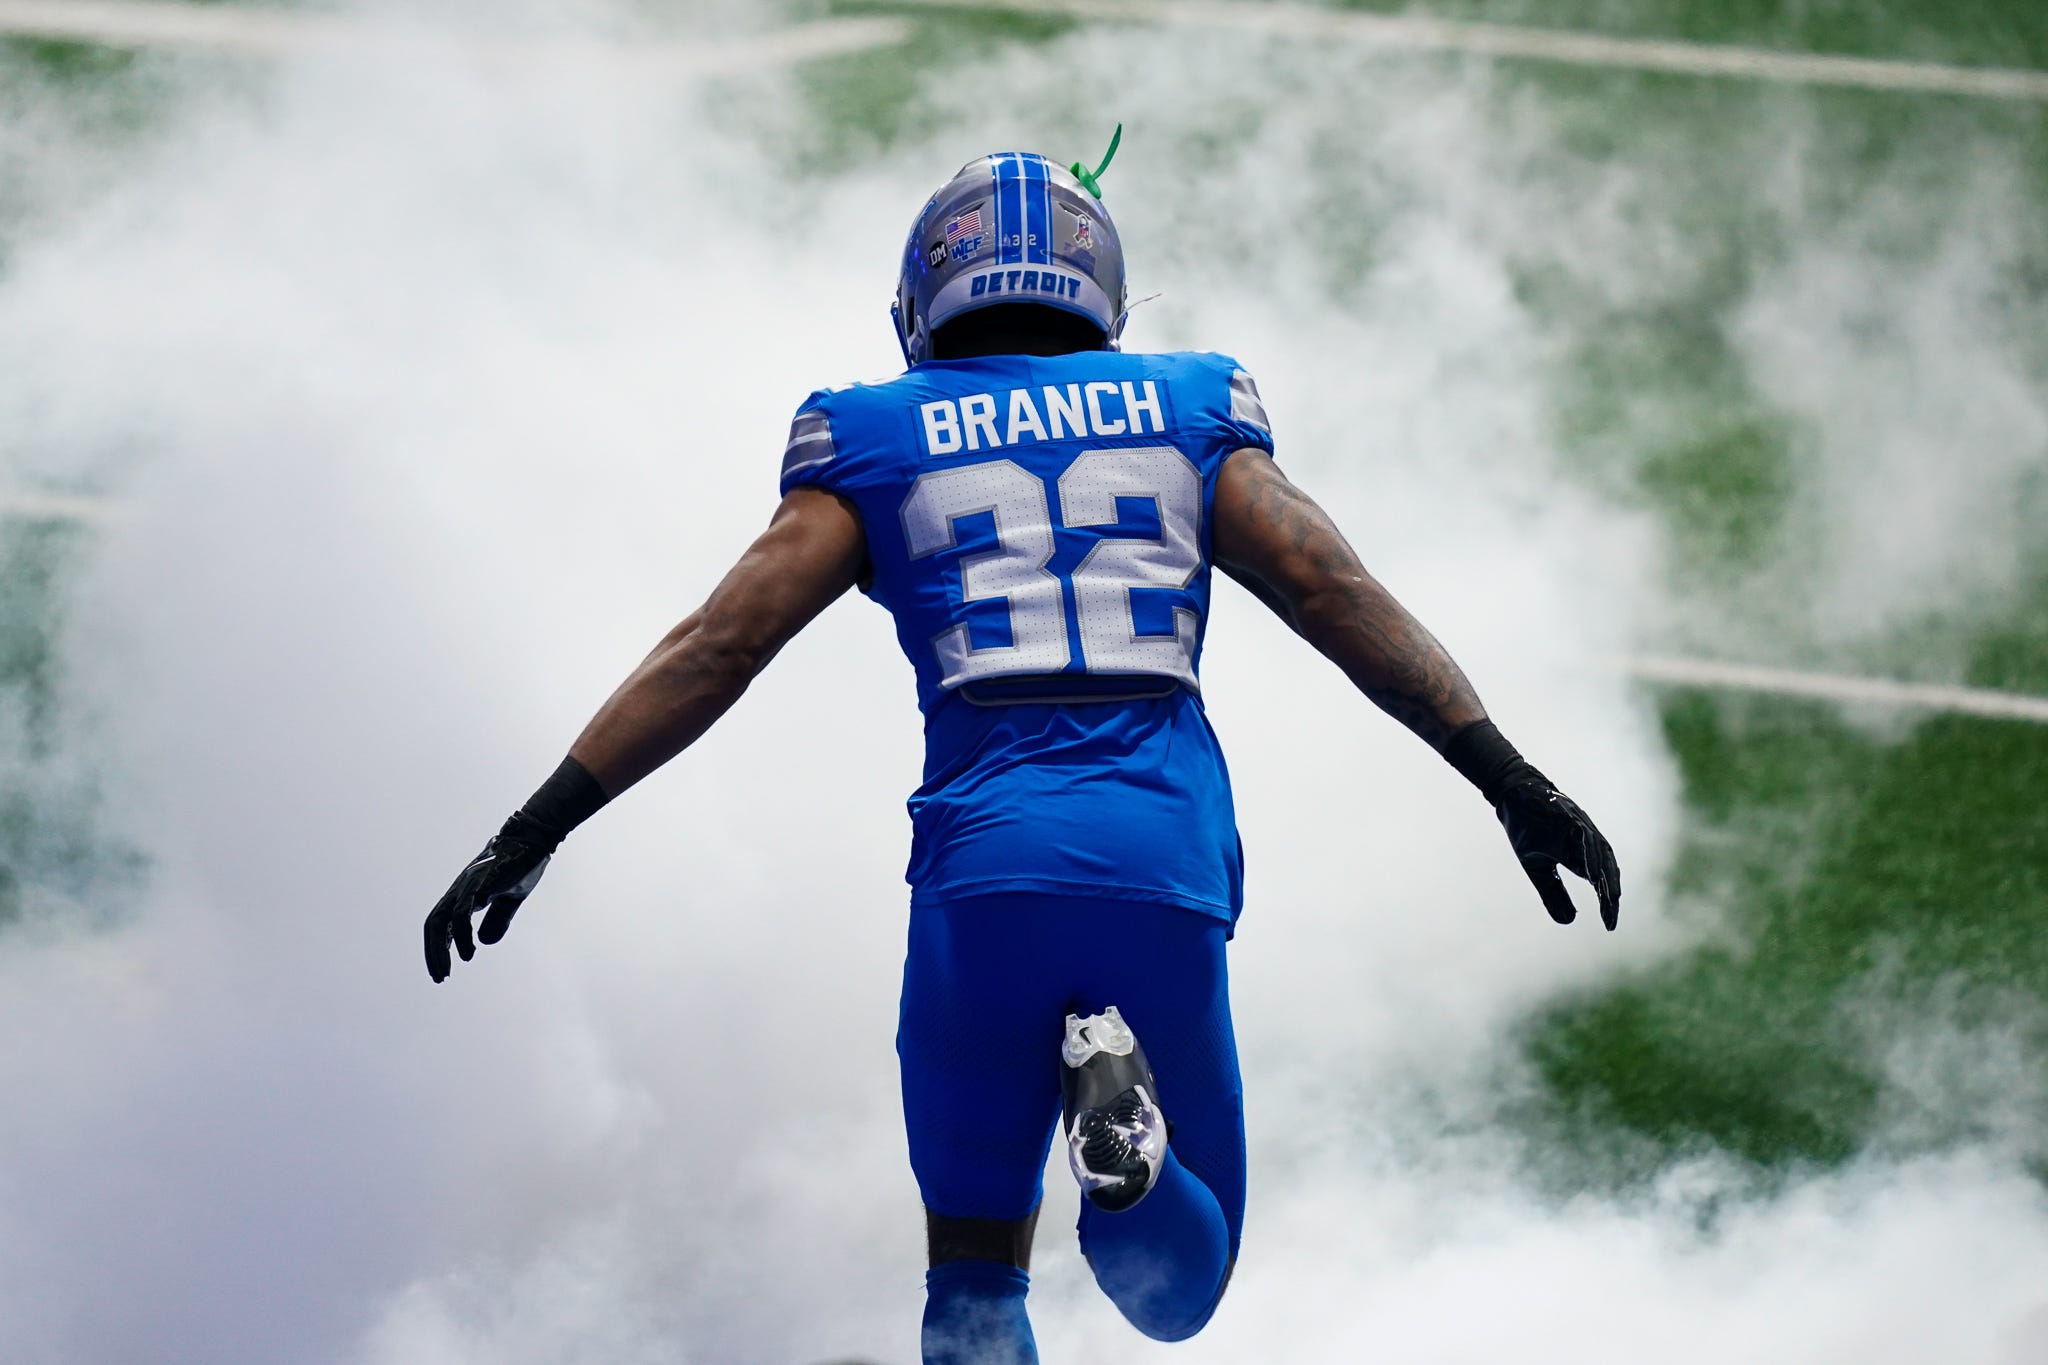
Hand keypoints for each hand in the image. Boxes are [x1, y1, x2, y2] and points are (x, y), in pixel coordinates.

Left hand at [423, 812, 556, 982]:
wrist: (534, 838)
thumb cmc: (522, 864)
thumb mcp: (509, 898)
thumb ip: (497, 919)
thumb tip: (485, 943)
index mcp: (465, 892)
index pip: (440, 923)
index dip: (438, 946)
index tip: (444, 970)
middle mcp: (460, 889)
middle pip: (433, 924)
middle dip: (432, 952)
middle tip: (439, 978)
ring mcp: (466, 885)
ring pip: (441, 920)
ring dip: (440, 949)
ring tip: (448, 972)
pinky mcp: (478, 883)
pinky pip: (461, 913)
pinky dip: (460, 935)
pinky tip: (469, 951)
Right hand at [1496, 781, 1620, 929]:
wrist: (1512, 797)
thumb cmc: (1527, 831)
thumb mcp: (1538, 869)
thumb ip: (1554, 894)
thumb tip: (1569, 921)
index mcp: (1581, 854)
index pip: (1601, 881)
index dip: (1607, 903)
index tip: (1609, 925)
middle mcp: (1586, 840)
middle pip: (1608, 868)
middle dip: (1611, 894)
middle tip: (1611, 917)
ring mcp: (1580, 826)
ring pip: (1601, 852)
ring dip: (1606, 876)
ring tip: (1610, 900)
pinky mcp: (1569, 815)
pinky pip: (1584, 836)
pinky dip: (1589, 854)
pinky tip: (1592, 873)